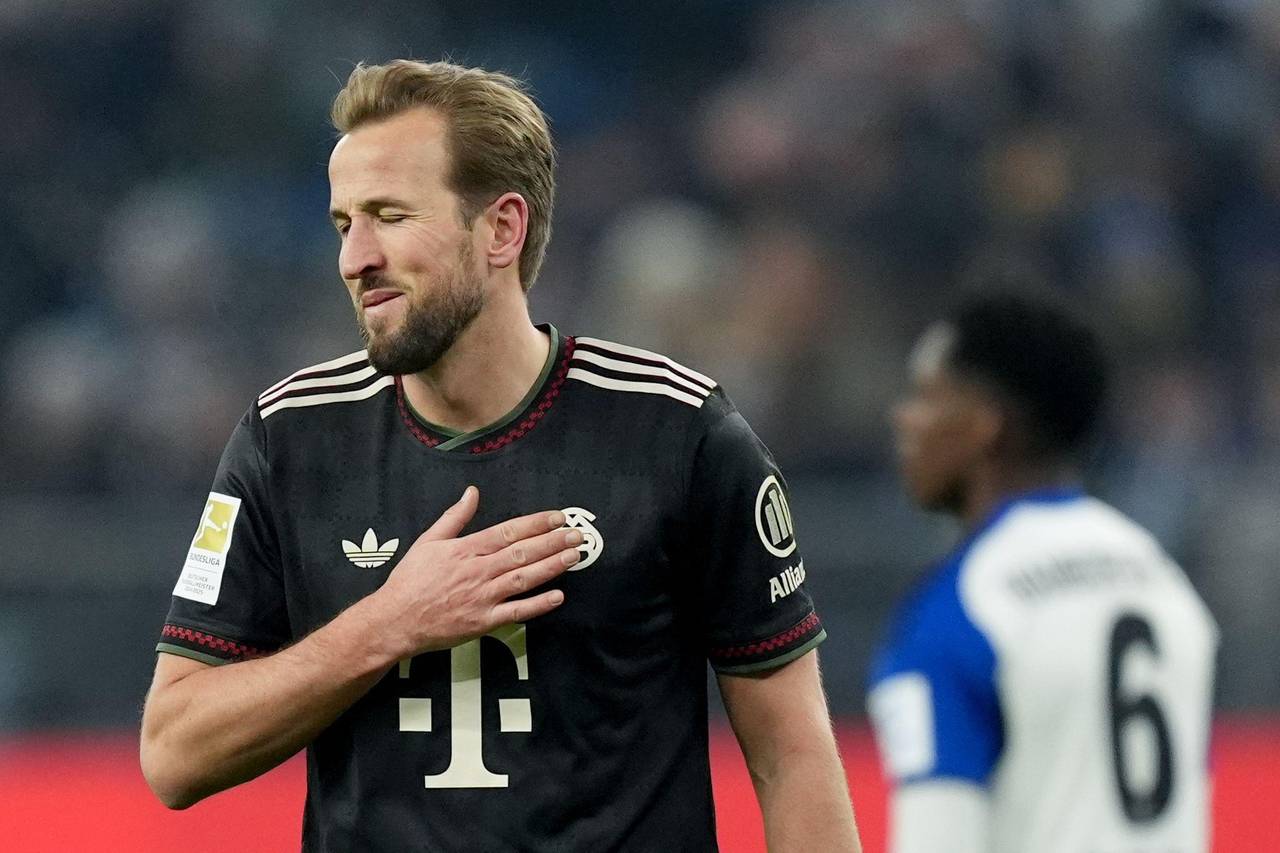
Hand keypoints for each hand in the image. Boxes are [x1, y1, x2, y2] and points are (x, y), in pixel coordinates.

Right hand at [371, 486, 577, 658]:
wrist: (395, 620)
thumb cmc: (410, 580)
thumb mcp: (428, 541)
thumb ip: (454, 517)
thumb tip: (472, 492)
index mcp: (466, 549)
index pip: (508, 532)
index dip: (535, 524)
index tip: (557, 517)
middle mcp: (478, 571)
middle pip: (521, 553)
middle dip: (552, 542)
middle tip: (577, 534)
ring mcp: (482, 597)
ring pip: (524, 579)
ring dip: (551, 567)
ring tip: (573, 556)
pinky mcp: (484, 622)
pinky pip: (516, 612)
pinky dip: (538, 605)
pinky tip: (558, 596)